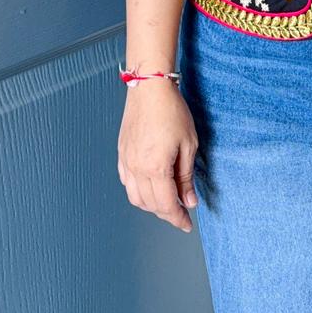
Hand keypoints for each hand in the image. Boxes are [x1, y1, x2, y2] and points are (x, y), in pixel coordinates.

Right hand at [117, 83, 199, 230]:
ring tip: (167, 201)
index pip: (166, 205)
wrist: (150, 87)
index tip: (187, 224)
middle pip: (150, 205)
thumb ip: (186, 176)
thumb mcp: (188, 144)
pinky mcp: (122, 153)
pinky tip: (150, 186)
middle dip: (167, 213)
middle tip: (182, 212)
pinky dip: (138, 191)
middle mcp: (137, 168)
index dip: (178, 218)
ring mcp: (126, 161)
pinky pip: (127, 182)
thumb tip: (189, 201)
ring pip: (136, 197)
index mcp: (155, 168)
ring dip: (151, 205)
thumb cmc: (171, 111)